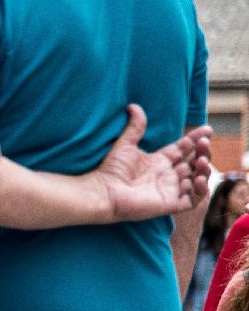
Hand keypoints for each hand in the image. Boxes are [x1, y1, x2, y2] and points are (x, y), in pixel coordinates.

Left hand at [91, 105, 211, 222]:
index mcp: (159, 161)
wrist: (102, 192)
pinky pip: (193, 200)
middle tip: (203, 144)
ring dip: (204, 170)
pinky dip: (200, 190)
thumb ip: (134, 126)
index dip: (196, 138)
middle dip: (203, 152)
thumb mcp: (125, 144)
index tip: (207, 129)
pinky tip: (196, 179)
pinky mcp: (170, 204)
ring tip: (201, 161)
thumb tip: (133, 105)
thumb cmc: (111, 170)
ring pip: (197, 180)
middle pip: (194, 162)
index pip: (183, 148)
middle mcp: (167, 175)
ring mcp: (169, 190)